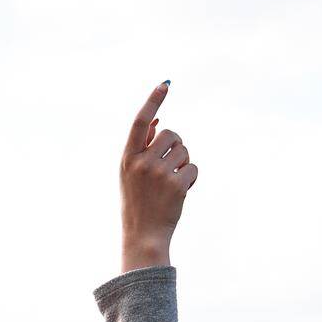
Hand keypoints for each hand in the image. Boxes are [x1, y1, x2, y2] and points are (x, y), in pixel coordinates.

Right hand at [119, 80, 197, 270]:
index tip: (165, 84)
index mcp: (128, 158)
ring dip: (184, 164)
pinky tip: (181, 192)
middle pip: (171, 134)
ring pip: (184, 150)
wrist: (143, 237)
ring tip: (172, 184)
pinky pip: (193, 168)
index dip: (153, 102)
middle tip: (170, 166)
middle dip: (176, 146)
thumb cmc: (137, 204)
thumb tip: (157, 122)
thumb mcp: (130, 175)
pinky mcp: (176, 186)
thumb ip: (141, 148)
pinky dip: (191, 179)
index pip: (141, 122)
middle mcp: (142, 163)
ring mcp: (159, 174)